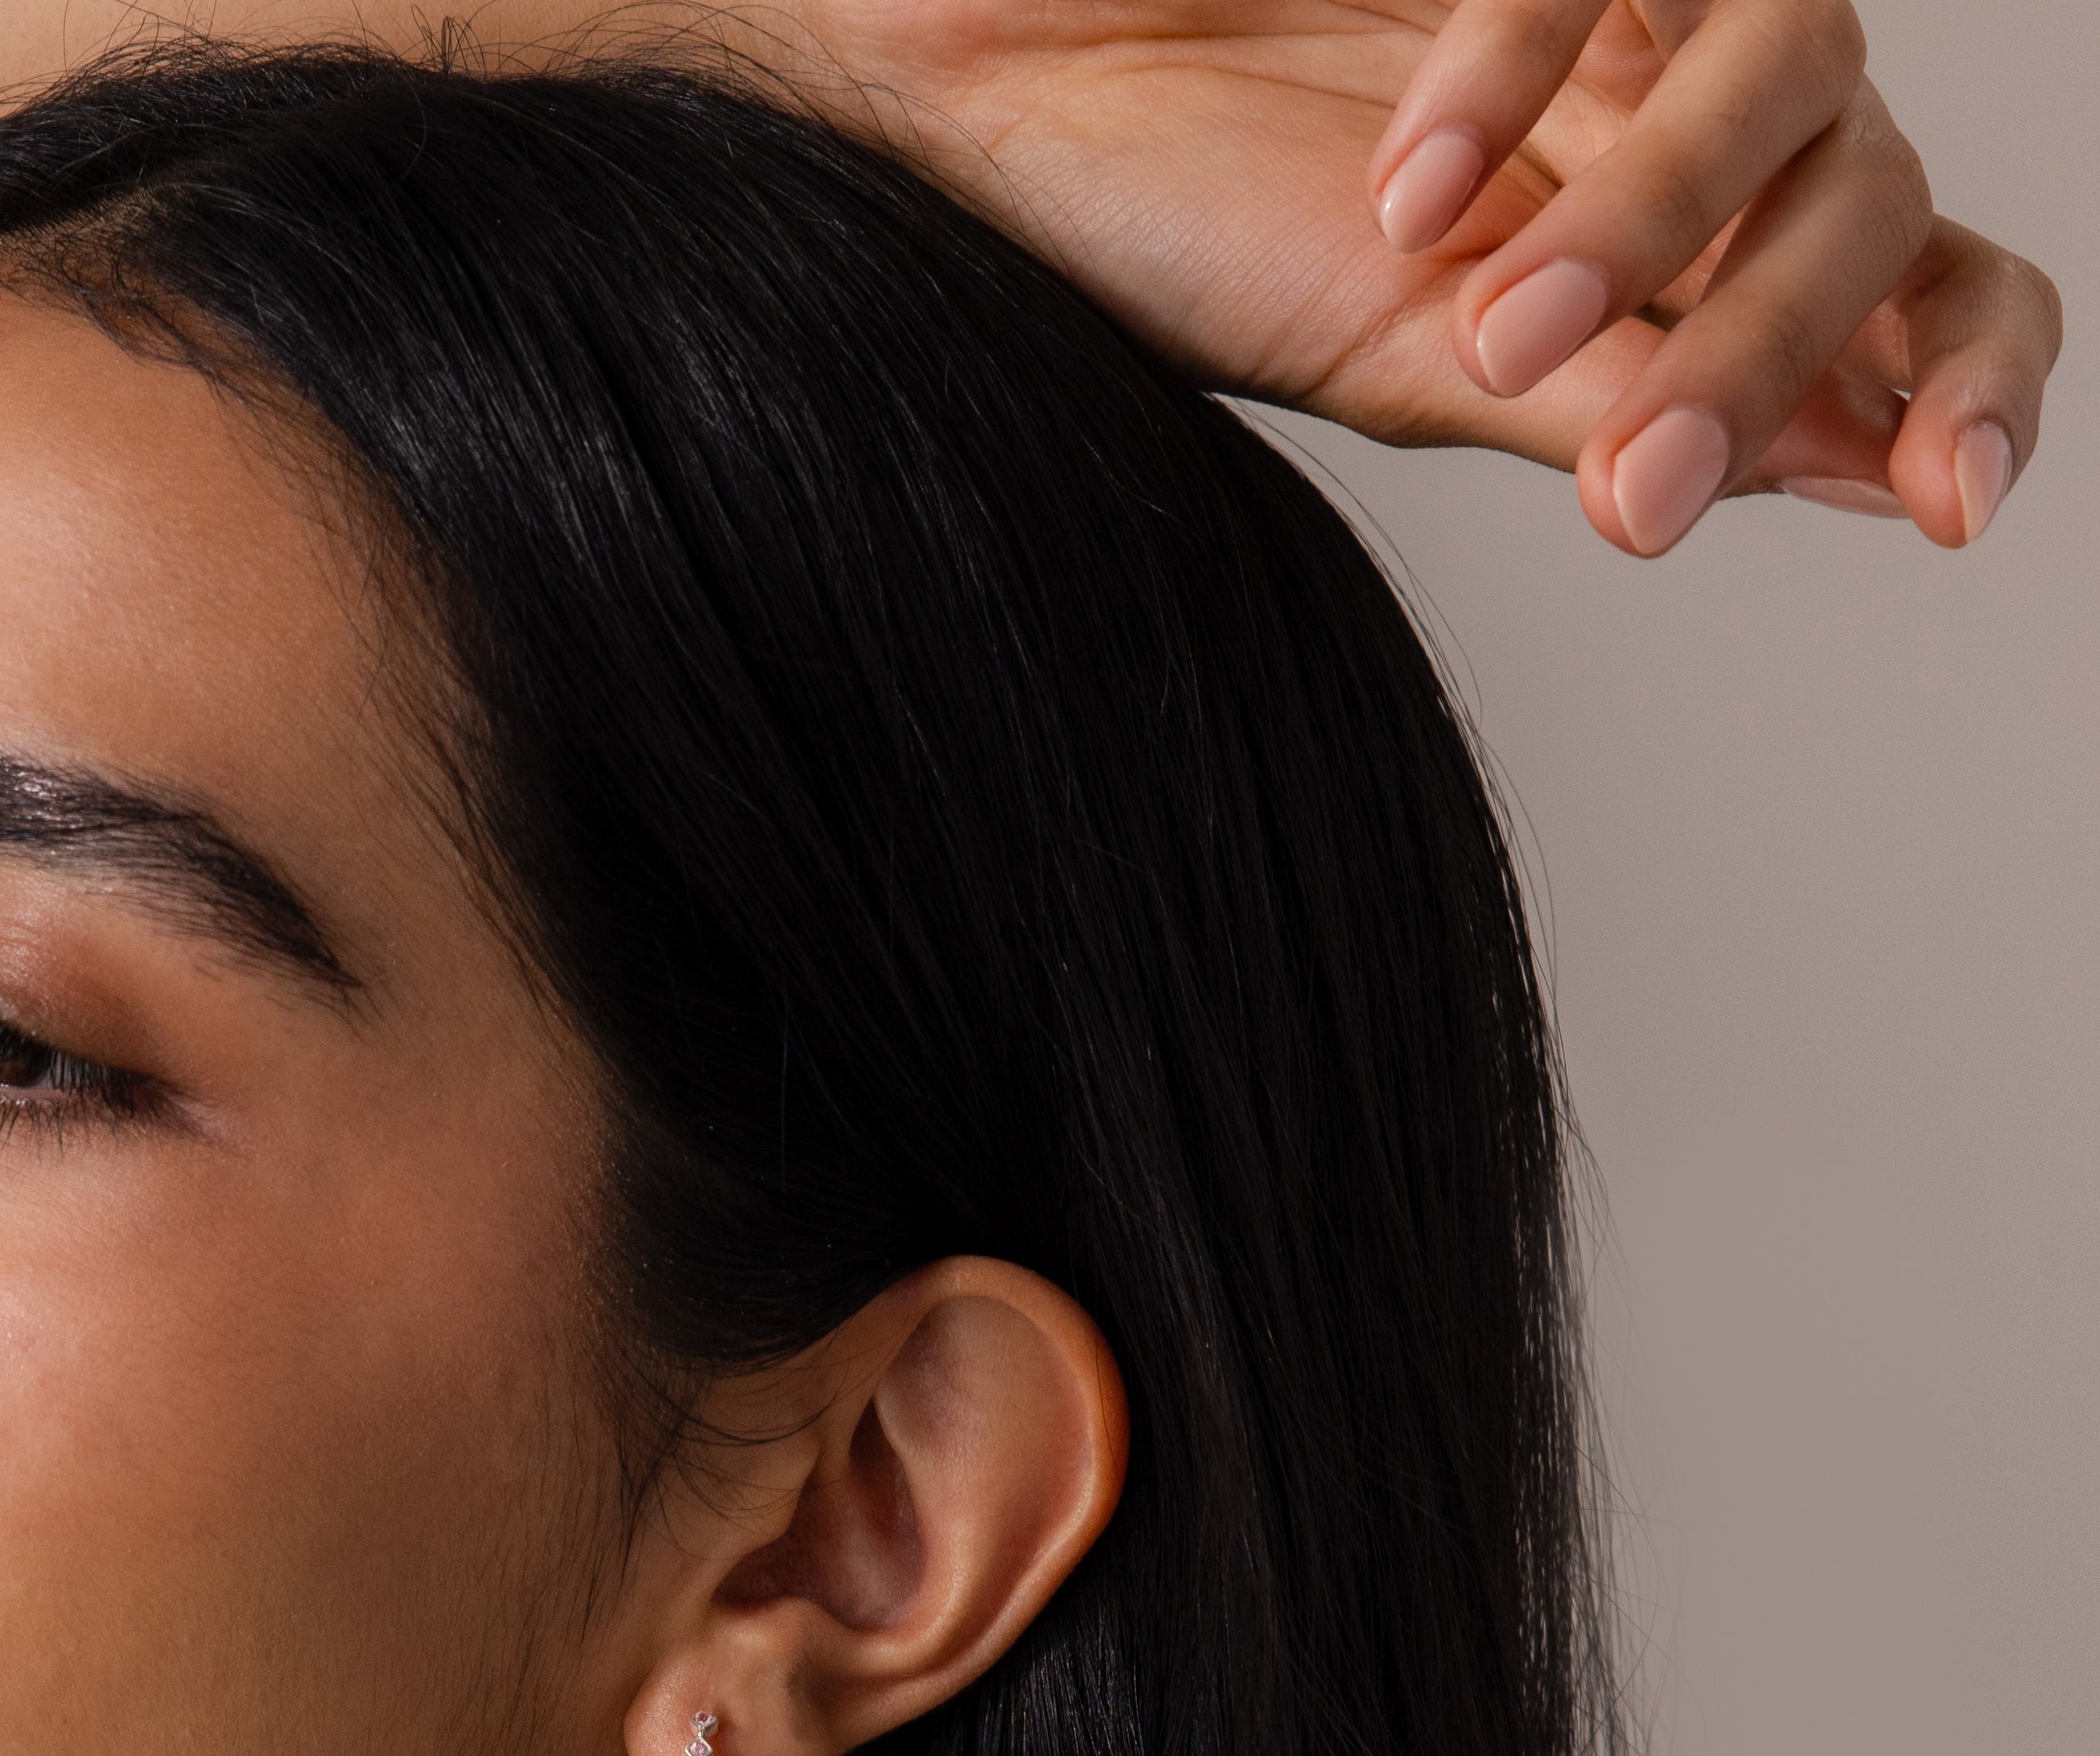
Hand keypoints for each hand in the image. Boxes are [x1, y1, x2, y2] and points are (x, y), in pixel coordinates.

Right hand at [807, 1, 2060, 554]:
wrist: (986, 94)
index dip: (1972, 380)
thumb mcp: (1413, 374)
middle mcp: (1679, 126)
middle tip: (1632, 481)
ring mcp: (1620, 2)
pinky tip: (1402, 186)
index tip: (1952, 503)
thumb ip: (1629, 412)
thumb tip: (1858, 478)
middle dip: (1773, 347)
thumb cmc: (1166, 236)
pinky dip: (1521, 71)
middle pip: (1876, 197)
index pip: (1917, 294)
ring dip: (1666, 218)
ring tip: (1491, 328)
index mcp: (1668, 270)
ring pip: (1810, 60)